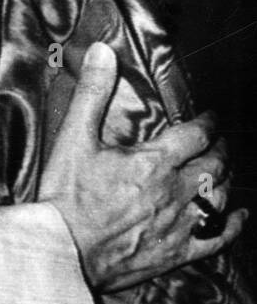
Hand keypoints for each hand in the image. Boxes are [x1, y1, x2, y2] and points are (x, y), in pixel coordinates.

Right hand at [39, 42, 244, 292]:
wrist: (64, 249)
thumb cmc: (66, 196)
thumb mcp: (73, 138)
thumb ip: (92, 93)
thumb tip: (103, 52)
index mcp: (154, 161)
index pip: (195, 134)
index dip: (207, 122)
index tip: (210, 115)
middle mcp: (175, 190)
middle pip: (214, 165)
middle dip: (220, 149)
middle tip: (218, 142)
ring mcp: (179, 223)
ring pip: (218, 196)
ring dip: (224, 180)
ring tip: (222, 170)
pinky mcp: (176, 251)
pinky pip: (217, 238)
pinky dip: (232, 225)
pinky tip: (238, 216)